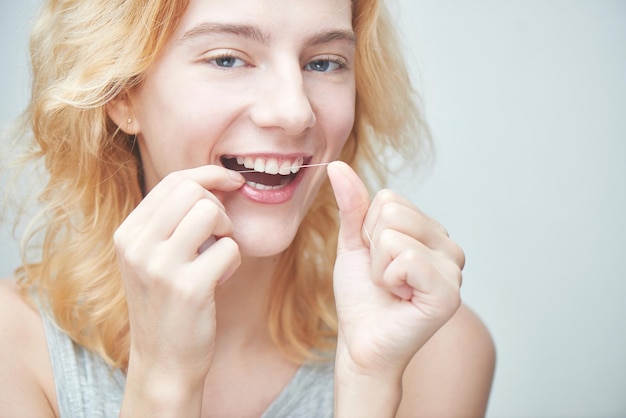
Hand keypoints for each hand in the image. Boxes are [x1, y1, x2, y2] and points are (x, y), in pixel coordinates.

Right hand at [114, 165, 244, 387]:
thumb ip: (172, 221)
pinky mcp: (188, 288)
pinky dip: (233, 261)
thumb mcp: (153, 258)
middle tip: (220, 233)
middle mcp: (137, 246)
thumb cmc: (167, 303)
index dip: (209, 175)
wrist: (164, 360)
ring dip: (227, 231)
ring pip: (210, 212)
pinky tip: (219, 280)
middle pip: (192, 190)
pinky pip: (229, 248)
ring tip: (217, 256)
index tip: (232, 181)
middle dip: (218, 205)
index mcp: (128, 233)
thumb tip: (215, 181)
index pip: (173, 181)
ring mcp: (160, 267)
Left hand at [328, 161, 463, 376]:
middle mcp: (448, 245)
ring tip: (393, 289)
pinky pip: (407, 259)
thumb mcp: (353, 243)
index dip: (368, 231)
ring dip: (379, 268)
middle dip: (373, 249)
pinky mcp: (448, 292)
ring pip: (394, 236)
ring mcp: (453, 268)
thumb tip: (337, 164)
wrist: (360, 340)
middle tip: (384, 278)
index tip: (376, 260)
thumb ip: (352, 205)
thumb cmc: (361, 295)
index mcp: (429, 230)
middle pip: (391, 213)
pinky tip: (402, 299)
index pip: (388, 198)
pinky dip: (389, 280)